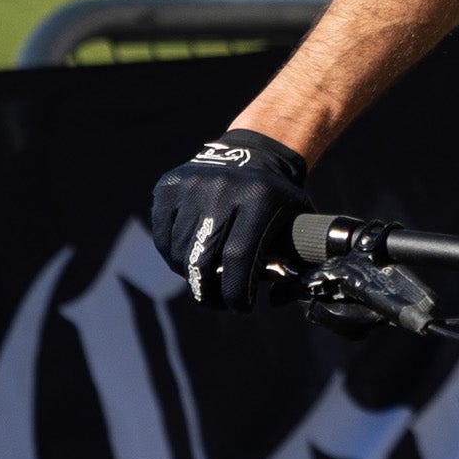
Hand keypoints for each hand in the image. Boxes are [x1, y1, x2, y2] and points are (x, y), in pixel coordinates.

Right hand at [148, 128, 311, 307]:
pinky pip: (162, 233)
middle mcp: (222, 189)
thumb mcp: (296, 219)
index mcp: (259, 199)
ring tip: (203, 280)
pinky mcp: (169, 185)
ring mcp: (192, 185)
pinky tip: (186, 259)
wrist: (254, 151)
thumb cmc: (278, 198)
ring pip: (179, 250)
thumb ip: (292, 255)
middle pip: (203, 258)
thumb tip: (280, 298)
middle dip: (209, 292)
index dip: (236, 291)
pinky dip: (171, 253)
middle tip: (217, 303)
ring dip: (189, 275)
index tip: (240, 308)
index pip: (238, 258)